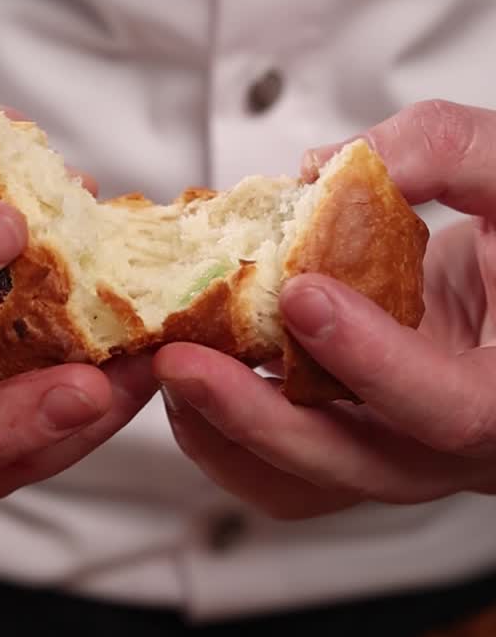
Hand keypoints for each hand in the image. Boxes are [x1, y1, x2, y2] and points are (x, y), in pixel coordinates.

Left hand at [154, 100, 495, 518]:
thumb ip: (444, 152)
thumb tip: (330, 165)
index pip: (454, 408)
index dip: (374, 361)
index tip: (303, 295)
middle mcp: (463, 440)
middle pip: (362, 465)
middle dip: (260, 418)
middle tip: (184, 361)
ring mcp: (406, 450)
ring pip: (313, 484)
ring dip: (228, 437)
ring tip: (172, 370)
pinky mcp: (360, 440)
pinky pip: (289, 470)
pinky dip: (228, 437)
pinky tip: (192, 381)